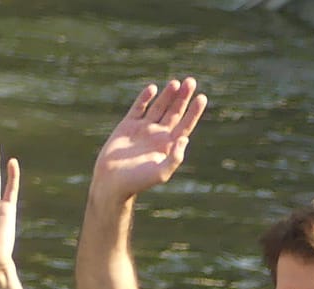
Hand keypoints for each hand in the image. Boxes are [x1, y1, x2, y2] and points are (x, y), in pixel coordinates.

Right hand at [89, 78, 207, 209]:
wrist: (111, 181)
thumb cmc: (137, 181)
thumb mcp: (160, 173)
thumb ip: (175, 157)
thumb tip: (185, 138)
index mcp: (168, 146)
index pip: (185, 125)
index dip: (194, 112)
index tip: (202, 98)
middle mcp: (158, 135)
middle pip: (174, 112)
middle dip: (183, 97)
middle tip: (191, 82)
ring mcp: (143, 129)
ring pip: (159, 107)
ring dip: (167, 95)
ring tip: (176, 82)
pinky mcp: (127, 125)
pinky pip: (138, 108)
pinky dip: (145, 98)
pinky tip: (153, 88)